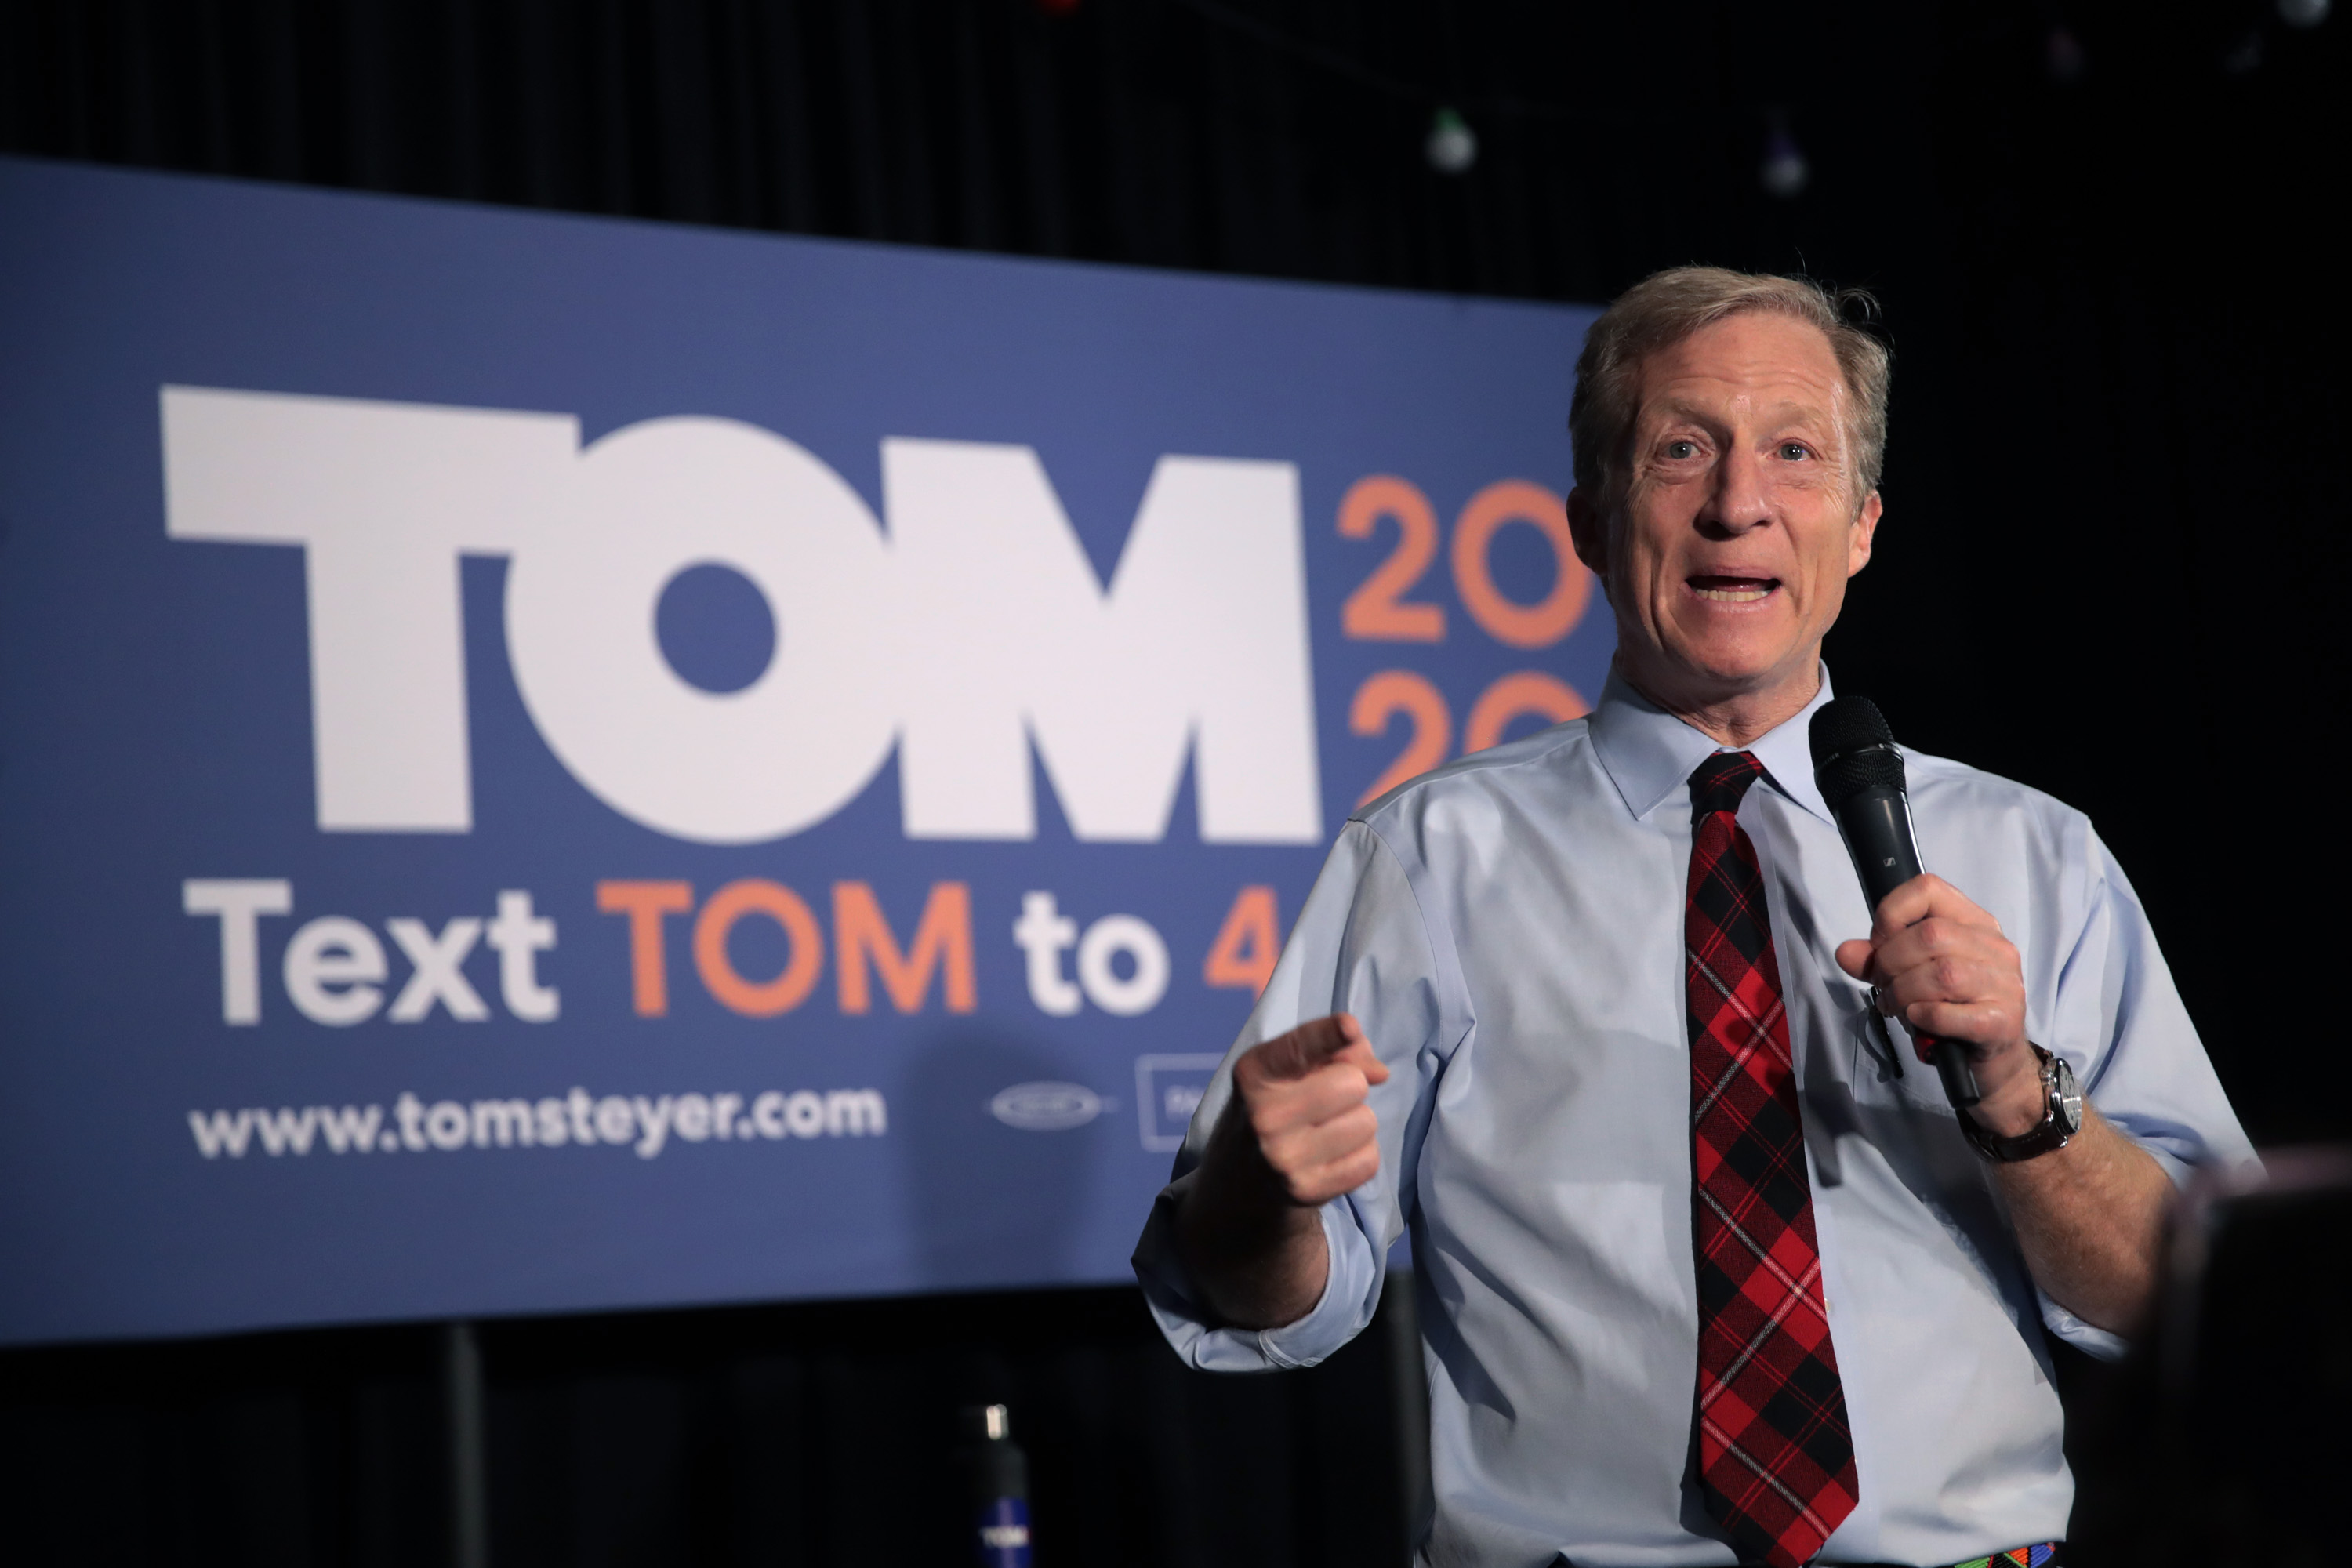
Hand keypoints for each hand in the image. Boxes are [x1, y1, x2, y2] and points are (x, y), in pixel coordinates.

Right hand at [1215, 1012, 1390, 1206]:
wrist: (1243, 1177)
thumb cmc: (1278, 1105)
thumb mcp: (1289, 1068)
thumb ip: (1336, 1049)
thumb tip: (1380, 1072)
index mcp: (1254, 1074)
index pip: (1299, 1047)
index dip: (1329, 1033)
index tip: (1348, 1026)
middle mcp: (1262, 1116)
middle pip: (1352, 1083)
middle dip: (1351, 1087)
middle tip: (1326, 1101)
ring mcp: (1282, 1158)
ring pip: (1366, 1122)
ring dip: (1356, 1123)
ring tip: (1325, 1130)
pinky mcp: (1305, 1191)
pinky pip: (1369, 1160)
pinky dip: (1360, 1155)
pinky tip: (1331, 1156)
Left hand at [1833, 874, 2043, 1134]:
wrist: (1993, 1061)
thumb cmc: (1951, 1009)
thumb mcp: (1912, 976)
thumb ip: (1878, 960)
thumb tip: (1845, 952)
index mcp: (1975, 923)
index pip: (1928, 889)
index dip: (1891, 912)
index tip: (1879, 943)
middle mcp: (1996, 947)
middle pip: (1930, 935)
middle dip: (1891, 962)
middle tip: (1882, 986)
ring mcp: (2005, 984)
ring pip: (1941, 973)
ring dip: (1902, 992)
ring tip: (1893, 1006)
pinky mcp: (2002, 1021)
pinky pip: (1948, 1013)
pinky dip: (1922, 1016)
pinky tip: (1917, 1020)